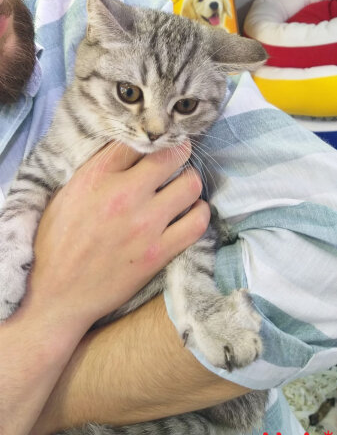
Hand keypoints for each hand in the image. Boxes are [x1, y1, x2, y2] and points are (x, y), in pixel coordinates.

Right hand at [27, 141, 209, 329]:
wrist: (56, 295)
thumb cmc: (56, 244)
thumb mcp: (66, 195)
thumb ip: (97, 170)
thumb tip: (128, 150)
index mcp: (96, 177)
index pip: (137, 140)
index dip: (149, 139)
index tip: (157, 143)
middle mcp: (123, 195)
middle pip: (172, 155)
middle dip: (178, 153)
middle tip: (177, 159)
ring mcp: (145, 224)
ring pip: (191, 185)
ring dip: (190, 183)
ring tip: (182, 189)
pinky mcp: (159, 253)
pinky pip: (197, 222)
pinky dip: (199, 213)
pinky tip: (190, 213)